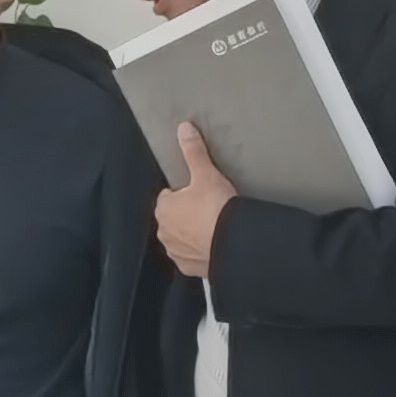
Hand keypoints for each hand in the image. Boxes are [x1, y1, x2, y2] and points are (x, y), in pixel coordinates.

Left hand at [151, 124, 236, 282]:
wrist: (233, 244)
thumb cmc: (216, 209)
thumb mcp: (206, 174)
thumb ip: (194, 151)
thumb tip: (184, 129)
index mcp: (163, 208)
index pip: (168, 195)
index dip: (185, 192)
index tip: (200, 192)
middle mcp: (163, 232)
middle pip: (174, 217)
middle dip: (188, 213)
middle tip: (210, 207)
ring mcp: (175, 252)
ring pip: (181, 237)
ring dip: (193, 233)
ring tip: (214, 225)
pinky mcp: (189, 267)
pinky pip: (191, 256)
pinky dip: (201, 250)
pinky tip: (215, 242)